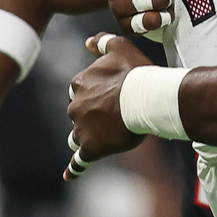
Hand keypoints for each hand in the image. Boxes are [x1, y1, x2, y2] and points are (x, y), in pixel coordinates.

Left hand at [65, 34, 155, 178]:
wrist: (147, 98)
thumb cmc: (137, 72)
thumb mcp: (121, 48)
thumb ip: (103, 42)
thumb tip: (88, 42)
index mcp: (79, 83)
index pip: (80, 89)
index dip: (96, 93)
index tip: (111, 94)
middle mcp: (75, 105)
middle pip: (79, 112)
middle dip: (90, 114)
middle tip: (113, 115)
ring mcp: (81, 128)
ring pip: (78, 135)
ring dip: (86, 135)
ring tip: (101, 137)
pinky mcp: (90, 148)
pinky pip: (79, 160)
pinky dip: (74, 168)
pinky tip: (70, 174)